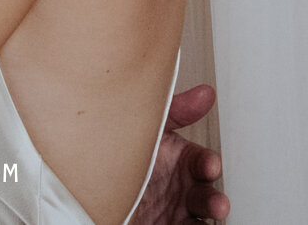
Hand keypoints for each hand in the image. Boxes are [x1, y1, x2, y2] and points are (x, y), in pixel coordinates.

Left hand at [129, 84, 230, 222]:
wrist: (90, 185)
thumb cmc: (119, 154)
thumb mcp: (149, 129)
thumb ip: (175, 111)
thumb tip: (205, 94)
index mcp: (179, 161)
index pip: (202, 162)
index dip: (208, 164)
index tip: (209, 165)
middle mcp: (179, 187)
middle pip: (205, 194)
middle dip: (214, 199)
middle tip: (217, 203)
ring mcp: (173, 212)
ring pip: (200, 218)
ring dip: (209, 217)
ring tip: (211, 216)